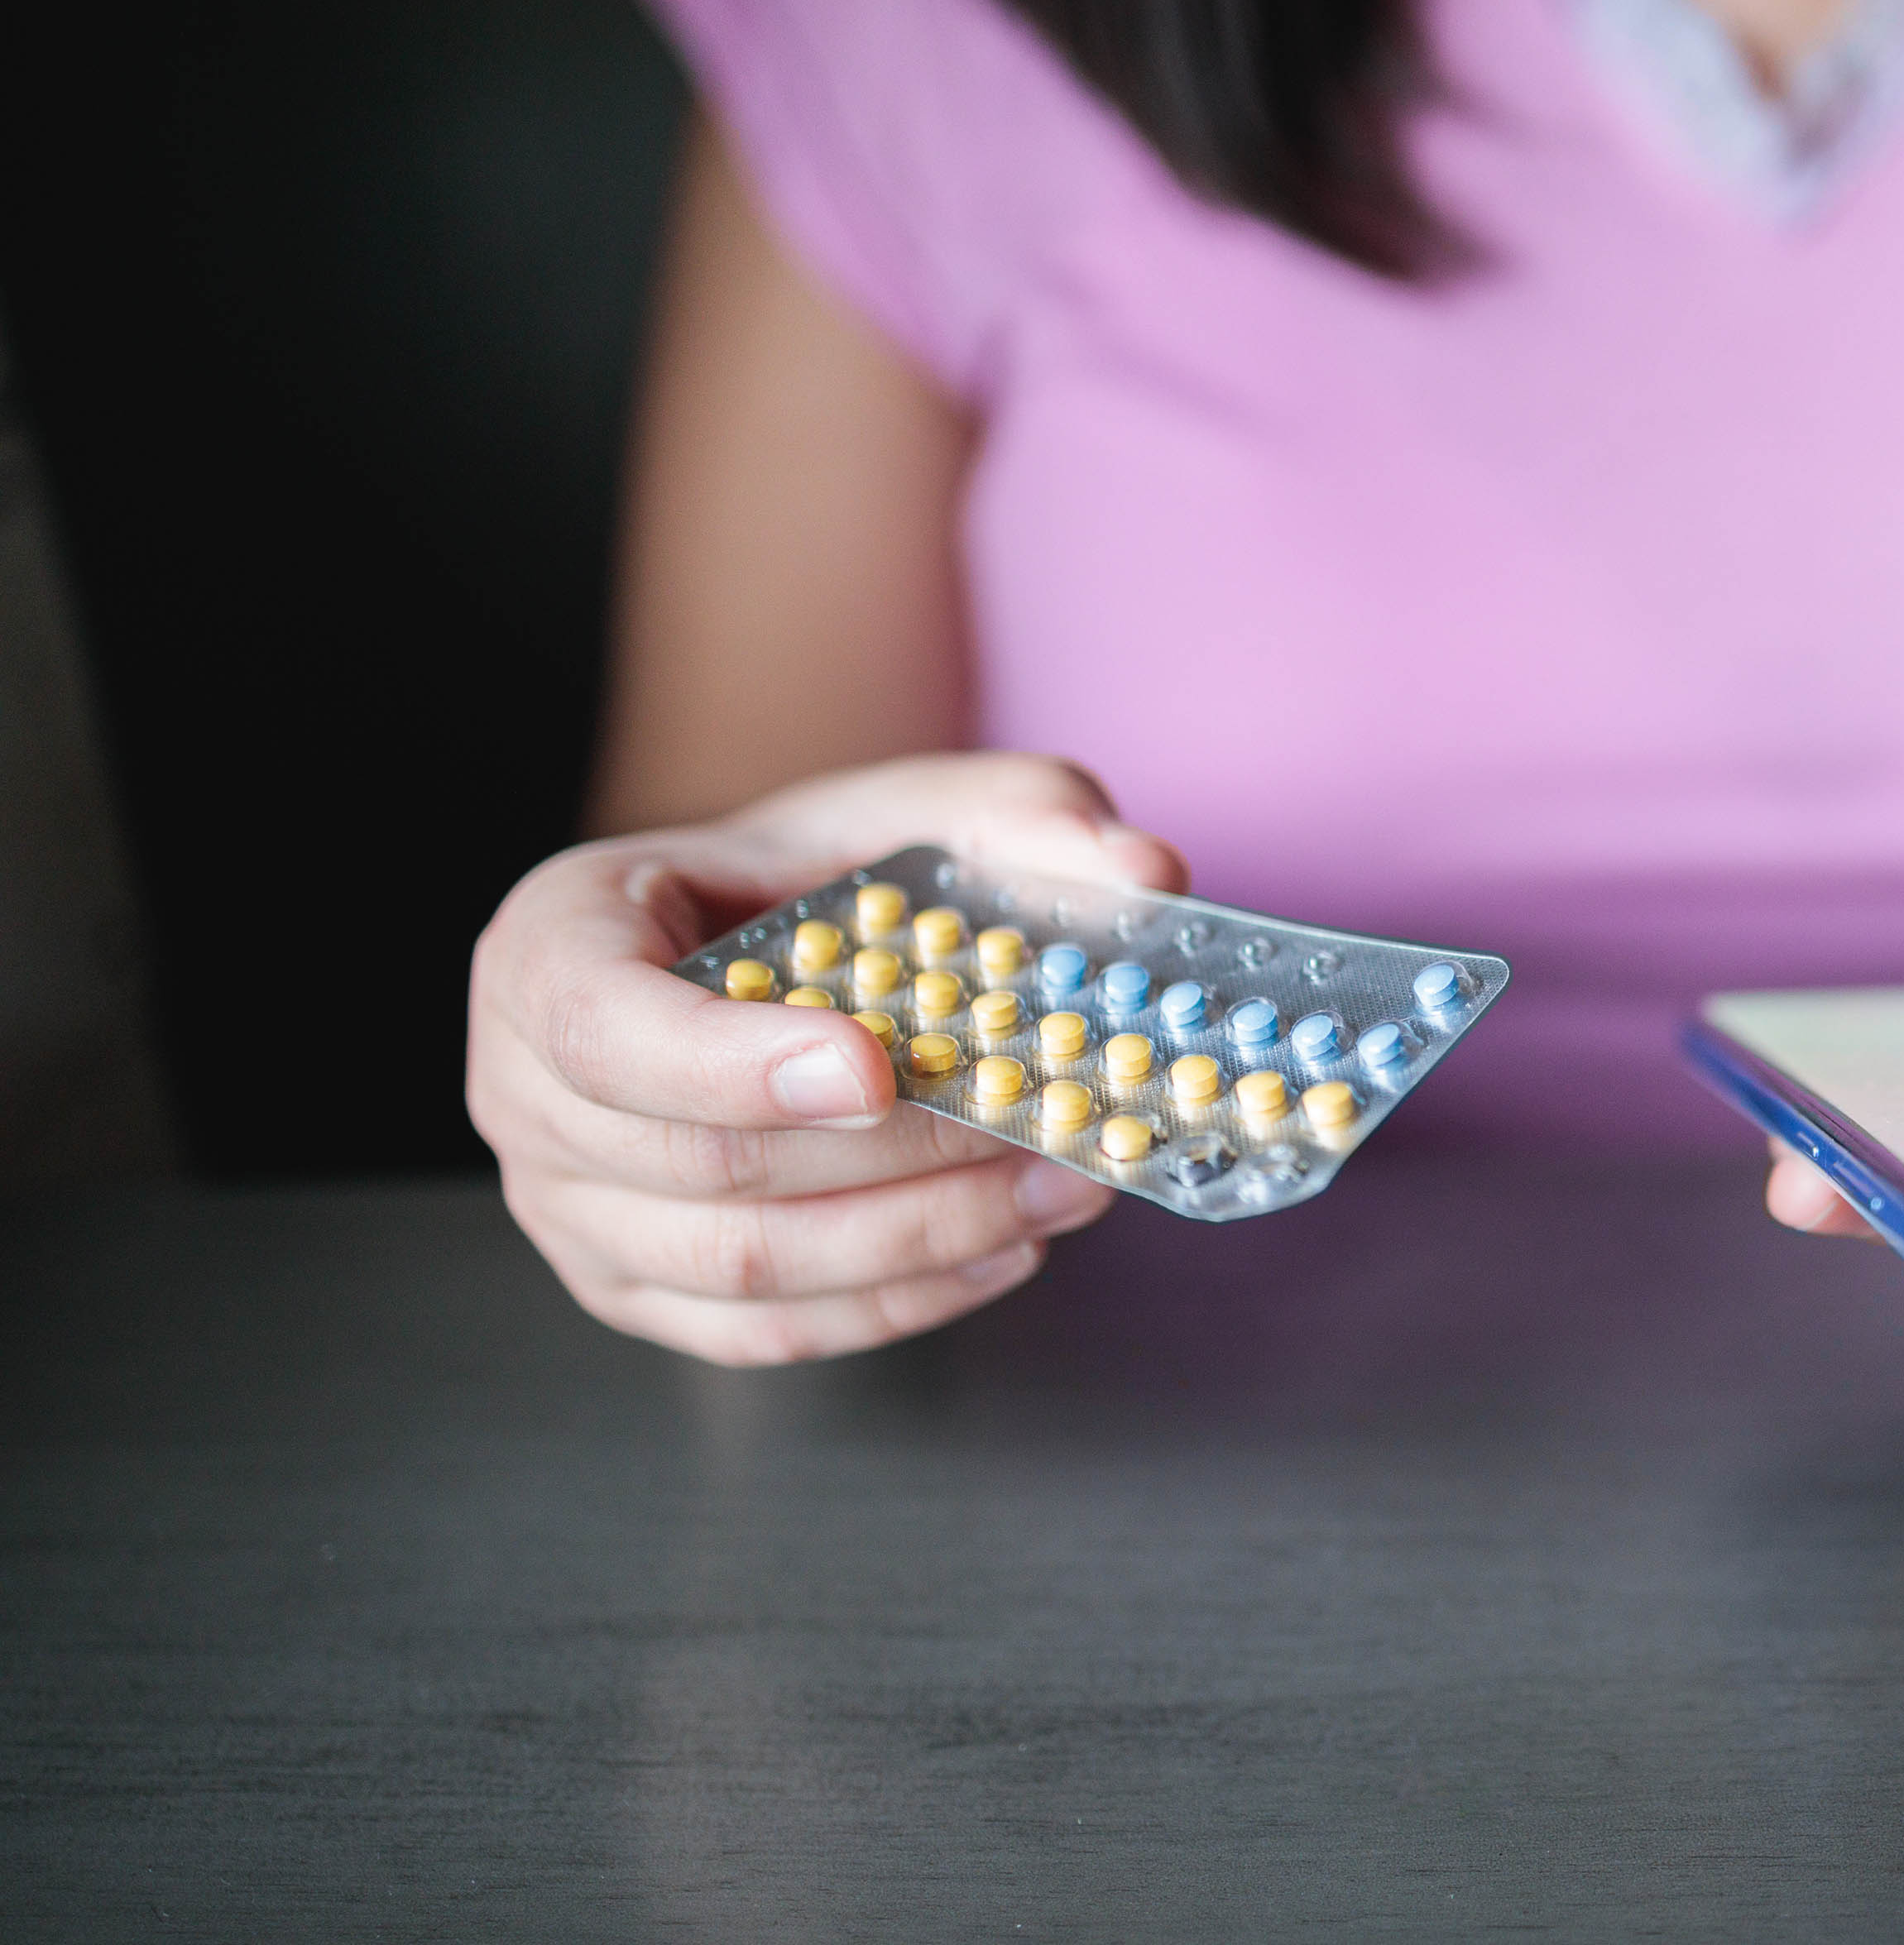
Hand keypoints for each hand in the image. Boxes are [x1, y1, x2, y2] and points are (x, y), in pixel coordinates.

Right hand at [469, 753, 1186, 1364]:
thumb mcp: (922, 807)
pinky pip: (767, 1333)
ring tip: (1064, 1184)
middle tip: (1045, 1124)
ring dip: (924, 1236)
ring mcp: (567, 1209)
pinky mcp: (636, 1291)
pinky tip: (1006, 1246)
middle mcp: (523, 1088)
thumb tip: (1143, 871)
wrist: (773, 943)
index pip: (604, 1027)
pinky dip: (900, 1300)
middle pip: (696, 1168)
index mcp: (549, 945)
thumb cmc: (821, 874)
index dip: (735, 1066)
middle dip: (894, 1159)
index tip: (876, 1067)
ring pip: (743, 1268)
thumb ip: (1029, 815)